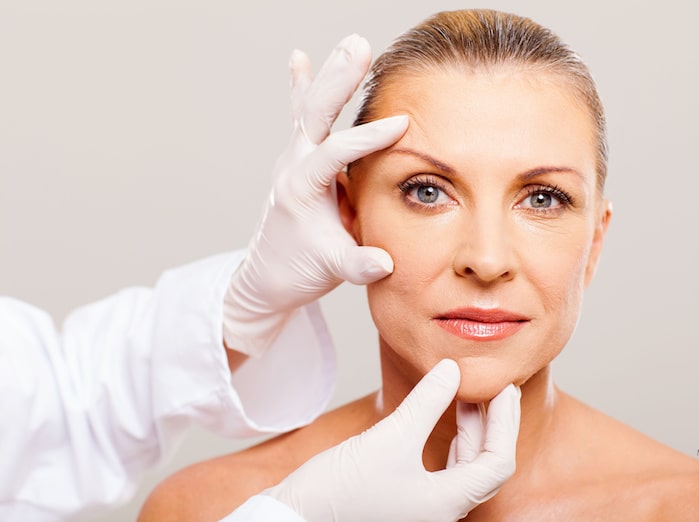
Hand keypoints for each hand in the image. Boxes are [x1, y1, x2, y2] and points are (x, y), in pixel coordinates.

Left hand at [223, 34, 407, 357]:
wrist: (271, 275)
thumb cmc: (301, 269)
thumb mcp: (332, 269)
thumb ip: (358, 265)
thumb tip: (384, 263)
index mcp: (302, 187)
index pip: (336, 153)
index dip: (368, 138)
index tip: (403, 124)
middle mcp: (294, 164)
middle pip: (316, 113)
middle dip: (339, 80)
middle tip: (360, 48)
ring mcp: (295, 157)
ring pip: (311, 106)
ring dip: (331, 74)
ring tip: (353, 43)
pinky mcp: (300, 158)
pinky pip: (301, 116)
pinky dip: (301, 86)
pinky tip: (299, 57)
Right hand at [264, 359, 521, 521]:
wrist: (292, 520)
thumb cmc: (338, 490)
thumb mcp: (389, 437)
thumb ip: (427, 401)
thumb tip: (452, 368)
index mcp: (444, 504)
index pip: (497, 463)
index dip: (506, 423)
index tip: (504, 388)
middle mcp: (439, 513)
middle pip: (484, 468)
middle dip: (492, 426)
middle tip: (494, 388)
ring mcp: (421, 512)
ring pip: (462, 471)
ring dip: (469, 434)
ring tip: (466, 397)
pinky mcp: (403, 504)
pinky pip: (441, 474)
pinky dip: (447, 445)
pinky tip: (439, 421)